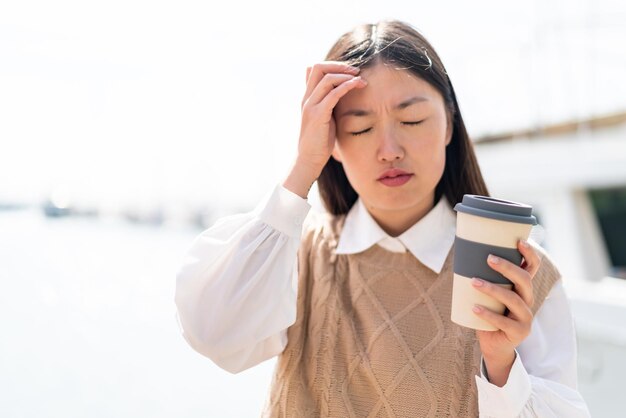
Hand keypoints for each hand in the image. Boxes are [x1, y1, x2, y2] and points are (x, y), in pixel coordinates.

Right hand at [297, 62, 366, 175]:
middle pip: (319, 67)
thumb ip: (329, 104)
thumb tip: (340, 93)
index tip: (350, 71)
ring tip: (360, 79)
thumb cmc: (320, 141)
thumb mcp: (324, 117)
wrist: (310, 159)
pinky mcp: (318, 115)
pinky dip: (347, 86)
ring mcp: (311, 106)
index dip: (334, 65)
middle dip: (340, 65)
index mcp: (308, 97)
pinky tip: (357, 86)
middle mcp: (307, 98)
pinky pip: (333, 94)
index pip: (316, 69)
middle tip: (356, 71)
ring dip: (346, 75)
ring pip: (327, 78)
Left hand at [471, 239, 541, 384]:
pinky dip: (487, 314)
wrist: (494, 345)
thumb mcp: (489, 295)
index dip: (530, 254)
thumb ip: (484, 278)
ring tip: (473, 282)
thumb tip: (463, 254)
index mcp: (523, 289)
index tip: (519, 241)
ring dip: (492, 289)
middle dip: (507, 267)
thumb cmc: (489, 314)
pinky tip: (474, 308)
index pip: (532, 268)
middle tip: (488, 259)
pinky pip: (503, 322)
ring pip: (513, 299)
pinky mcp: (519, 332)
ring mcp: (526, 317)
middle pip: (524, 280)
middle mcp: (528, 301)